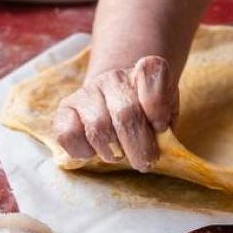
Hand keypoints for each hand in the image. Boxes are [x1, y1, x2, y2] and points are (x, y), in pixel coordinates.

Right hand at [53, 56, 178, 170]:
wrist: (116, 102)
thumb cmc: (146, 113)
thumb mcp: (167, 113)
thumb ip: (166, 122)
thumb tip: (160, 141)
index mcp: (145, 70)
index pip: (152, 75)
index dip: (158, 107)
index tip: (161, 127)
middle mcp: (115, 77)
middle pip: (126, 113)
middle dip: (139, 146)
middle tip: (146, 162)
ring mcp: (88, 91)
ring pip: (98, 127)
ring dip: (112, 151)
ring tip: (120, 155)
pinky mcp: (65, 108)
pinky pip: (68, 134)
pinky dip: (82, 151)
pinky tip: (93, 152)